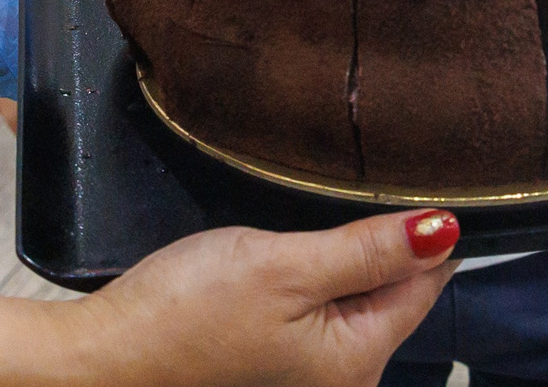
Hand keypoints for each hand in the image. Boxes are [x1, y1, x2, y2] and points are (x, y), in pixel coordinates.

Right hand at [82, 210, 457, 386]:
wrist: (101, 358)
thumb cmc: (185, 314)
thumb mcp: (285, 267)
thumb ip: (367, 251)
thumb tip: (445, 231)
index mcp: (356, 362)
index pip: (424, 284)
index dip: (424, 230)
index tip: (414, 181)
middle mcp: (341, 380)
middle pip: (391, 295)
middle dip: (378, 246)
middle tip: (349, 192)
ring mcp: (305, 376)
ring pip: (353, 300)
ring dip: (343, 259)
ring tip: (316, 221)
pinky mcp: (273, 364)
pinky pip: (317, 313)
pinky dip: (312, 279)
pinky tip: (288, 256)